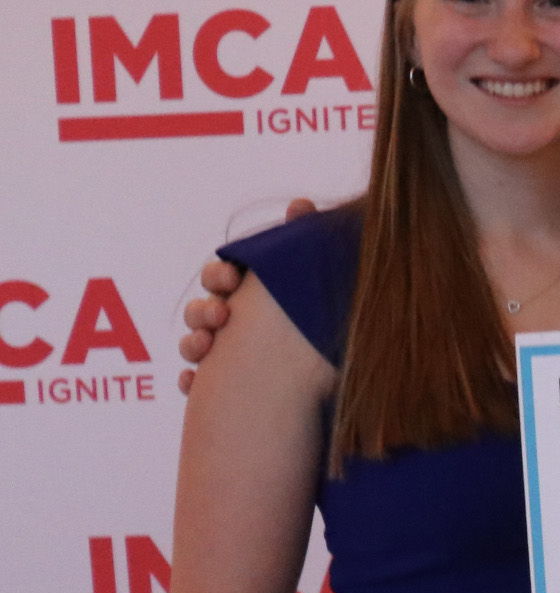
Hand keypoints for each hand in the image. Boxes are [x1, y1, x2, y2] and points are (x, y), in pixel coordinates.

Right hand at [178, 197, 314, 393]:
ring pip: (192, 345)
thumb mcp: (309, 280)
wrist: (335, 382)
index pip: (220, 276)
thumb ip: (298, 242)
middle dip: (204, 309)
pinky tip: (195, 382)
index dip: (220, 273)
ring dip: (193, 342)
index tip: (232, 277)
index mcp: (250, 292)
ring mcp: (225, 355)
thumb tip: (301, 203)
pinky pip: (197, 384)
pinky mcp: (225, 389)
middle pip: (200, 309)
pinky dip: (191, 381)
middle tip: (222, 314)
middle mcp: (232, 321)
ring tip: (208, 346)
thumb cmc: (319, 317)